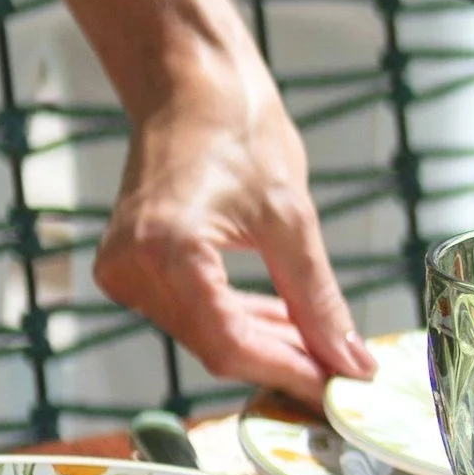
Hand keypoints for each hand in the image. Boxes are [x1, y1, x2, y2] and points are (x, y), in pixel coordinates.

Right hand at [94, 47, 377, 404]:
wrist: (187, 83)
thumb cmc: (238, 127)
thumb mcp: (292, 217)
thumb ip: (318, 299)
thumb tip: (351, 362)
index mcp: (167, 250)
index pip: (231, 344)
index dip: (289, 374)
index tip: (338, 392)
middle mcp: (131, 267)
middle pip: (216, 347)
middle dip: (282, 364)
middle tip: (341, 376)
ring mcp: (121, 269)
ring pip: (204, 336)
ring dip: (264, 346)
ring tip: (320, 347)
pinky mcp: (127, 266)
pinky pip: (190, 314)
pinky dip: (236, 321)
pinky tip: (281, 322)